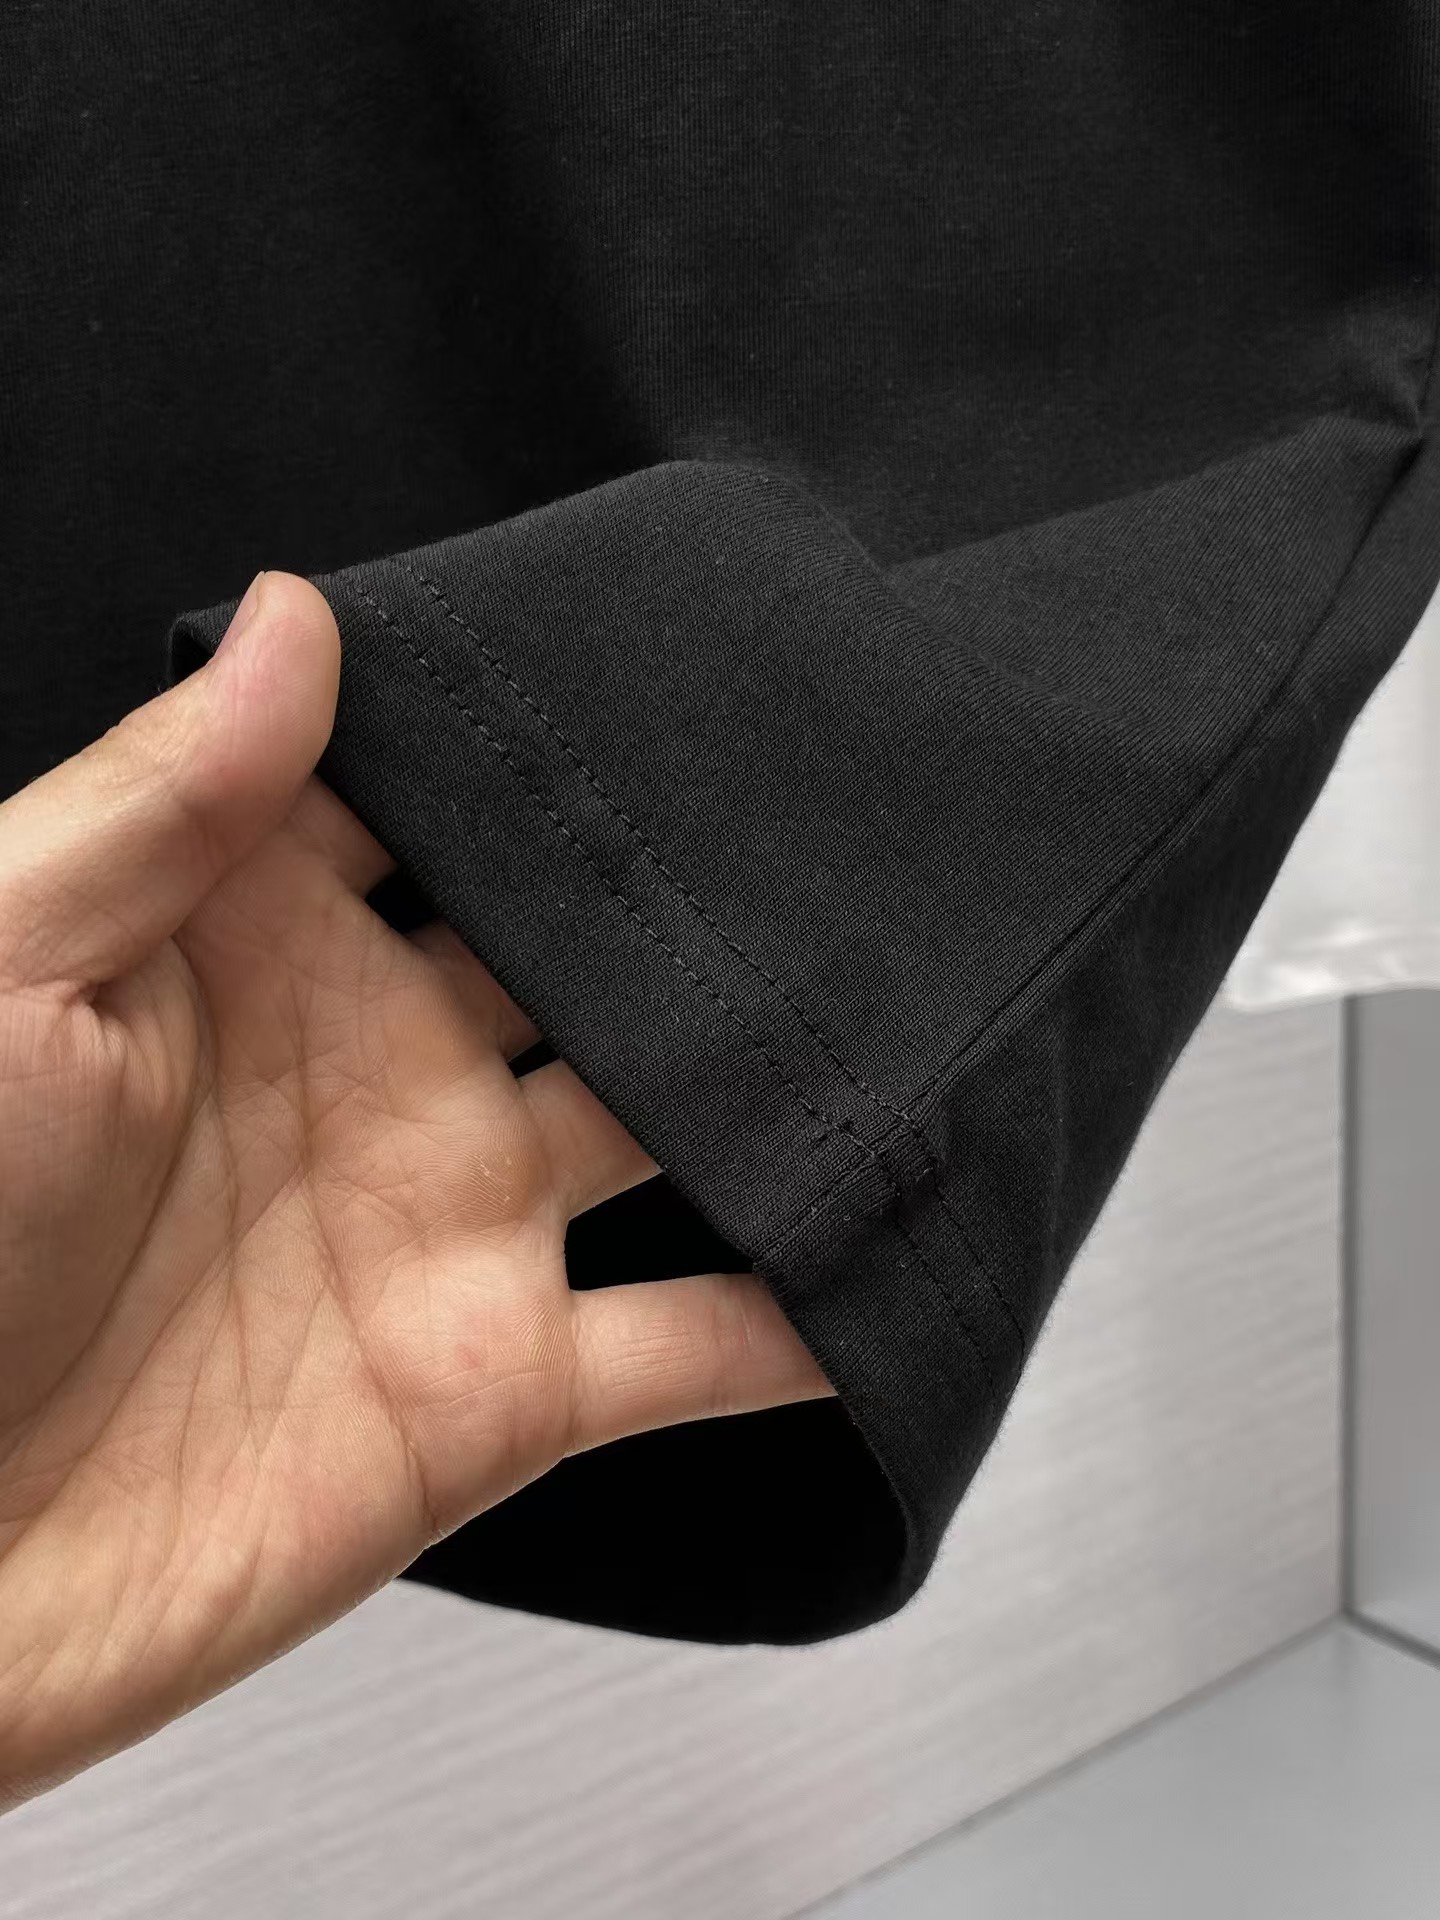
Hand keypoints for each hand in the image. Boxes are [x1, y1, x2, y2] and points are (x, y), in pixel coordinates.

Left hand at [0, 572, 828, 1809]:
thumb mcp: (0, 967)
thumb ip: (165, 800)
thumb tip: (296, 615)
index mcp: (263, 949)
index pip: (437, 807)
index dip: (541, 742)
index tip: (668, 666)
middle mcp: (388, 1071)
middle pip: (588, 953)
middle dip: (699, 897)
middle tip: (850, 819)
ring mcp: (460, 1226)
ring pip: (677, 1125)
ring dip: (784, 1081)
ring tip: (934, 1002)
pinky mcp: (504, 1388)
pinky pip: (698, 1344)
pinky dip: (808, 1320)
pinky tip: (909, 1264)